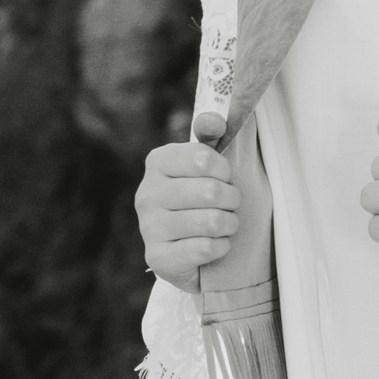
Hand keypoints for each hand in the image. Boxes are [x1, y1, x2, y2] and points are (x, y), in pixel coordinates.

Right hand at [135, 111, 269, 294]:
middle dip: (232, 201)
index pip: (204, 158)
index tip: (224, 178)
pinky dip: (221, 248)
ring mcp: (148, 227)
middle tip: (228, 206)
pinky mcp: (157, 258)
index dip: (225, 171)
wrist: (190, 252)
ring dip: (229, 225)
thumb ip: (211, 137)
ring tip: (223, 225)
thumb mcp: (209, 166)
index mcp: (157, 162)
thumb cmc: (203, 201)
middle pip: (210, 192)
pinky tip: (214, 246)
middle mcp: (146, 193)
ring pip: (211, 221)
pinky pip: (206, 248)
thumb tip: (213, 119)